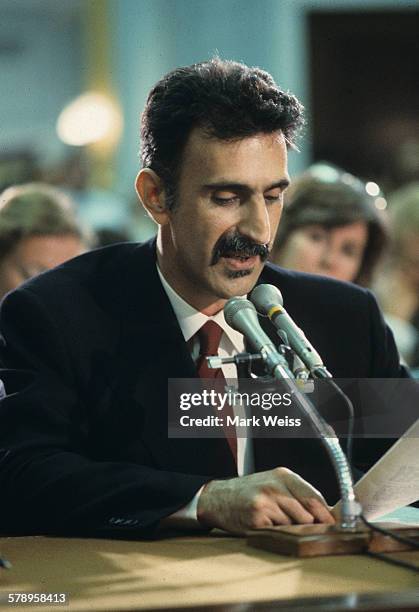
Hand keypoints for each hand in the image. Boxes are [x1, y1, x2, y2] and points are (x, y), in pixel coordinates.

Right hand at [197, 467, 334, 533]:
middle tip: (305, 530)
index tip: (334, 526)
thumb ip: (298, 494)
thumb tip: (327, 515)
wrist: (218, 498)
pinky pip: (278, 534)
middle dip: (309, 526)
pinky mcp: (256, 520)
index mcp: (283, 475)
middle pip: (308, 515)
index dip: (326, 515)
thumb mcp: (274, 483)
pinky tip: (266, 527)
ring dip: (291, 531)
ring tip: (277, 524)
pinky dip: (276, 535)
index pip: (314, 498)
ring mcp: (265, 503)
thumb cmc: (251, 492)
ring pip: (294, 526)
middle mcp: (274, 486)